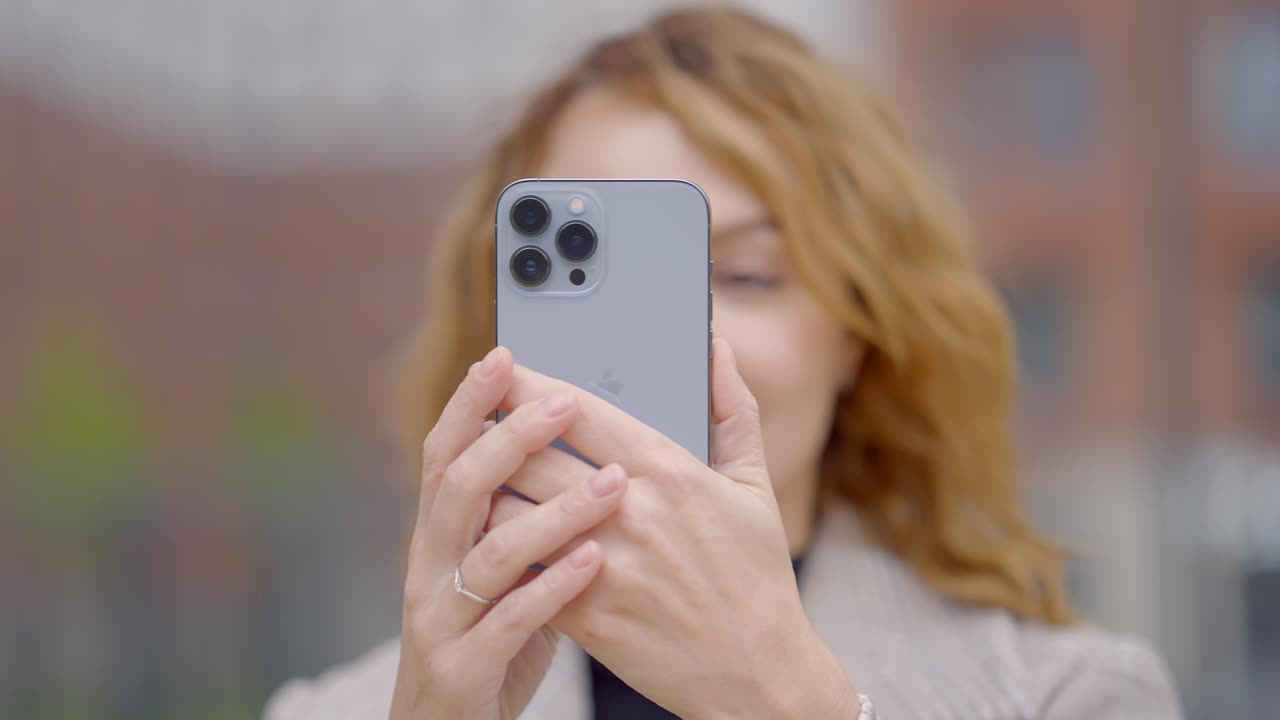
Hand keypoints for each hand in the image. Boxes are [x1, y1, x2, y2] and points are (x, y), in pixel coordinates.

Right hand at [390, 347, 628, 719]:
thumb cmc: (494, 635)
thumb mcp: (503, 567)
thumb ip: (527, 509)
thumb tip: (575, 446)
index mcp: (441, 534)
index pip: (446, 452)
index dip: (470, 403)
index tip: (505, 356)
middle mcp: (431, 565)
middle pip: (460, 486)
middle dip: (510, 438)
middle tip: (565, 403)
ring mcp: (441, 616)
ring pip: (489, 550)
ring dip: (553, 512)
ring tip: (613, 484)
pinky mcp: (463, 665)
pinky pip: (509, 620)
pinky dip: (553, 586)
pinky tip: (594, 562)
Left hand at [488, 339, 856, 718]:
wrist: (758, 673)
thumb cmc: (757, 577)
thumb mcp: (755, 486)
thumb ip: (732, 409)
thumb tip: (716, 348)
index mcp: (670, 471)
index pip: (581, 411)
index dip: (531, 386)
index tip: (503, 370)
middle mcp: (630, 511)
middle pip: (534, 454)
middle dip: (495, 432)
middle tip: (475, 419)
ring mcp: (603, 563)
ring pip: (513, 510)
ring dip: (487, 492)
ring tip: (475, 479)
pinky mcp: (585, 613)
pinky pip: (520, 568)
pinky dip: (499, 548)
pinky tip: (489, 537)